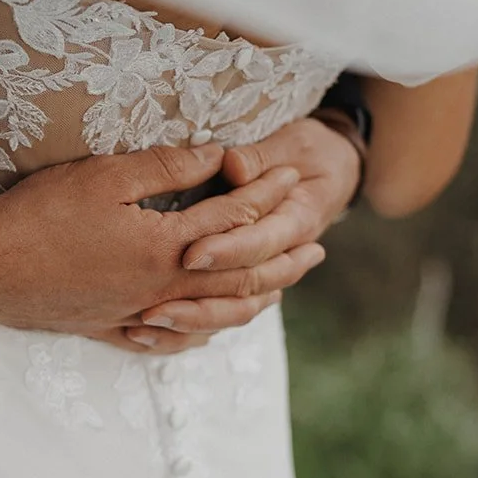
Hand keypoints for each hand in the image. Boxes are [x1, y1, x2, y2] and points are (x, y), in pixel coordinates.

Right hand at [0, 143, 323, 348]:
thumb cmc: (39, 215)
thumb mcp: (105, 176)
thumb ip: (167, 167)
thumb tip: (219, 154)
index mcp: (165, 246)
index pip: (234, 218)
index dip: (267, 193)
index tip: (294, 175)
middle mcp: (160, 288)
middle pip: (240, 278)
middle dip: (283, 259)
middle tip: (316, 247)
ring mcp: (135, 314)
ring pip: (211, 316)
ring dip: (252, 301)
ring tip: (278, 291)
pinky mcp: (108, 328)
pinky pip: (165, 341)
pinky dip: (195, 336)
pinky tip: (203, 331)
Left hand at [123, 117, 359, 348]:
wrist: (329, 169)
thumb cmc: (309, 151)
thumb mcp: (293, 143)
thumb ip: (259, 156)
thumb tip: (231, 165)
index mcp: (299, 220)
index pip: (261, 242)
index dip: (226, 250)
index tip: (189, 254)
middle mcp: (284, 256)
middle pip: (246, 289)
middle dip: (199, 300)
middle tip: (153, 306)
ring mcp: (266, 274)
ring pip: (235, 311)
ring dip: (193, 321)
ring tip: (147, 322)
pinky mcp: (246, 282)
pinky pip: (224, 315)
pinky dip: (193, 329)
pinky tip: (154, 333)